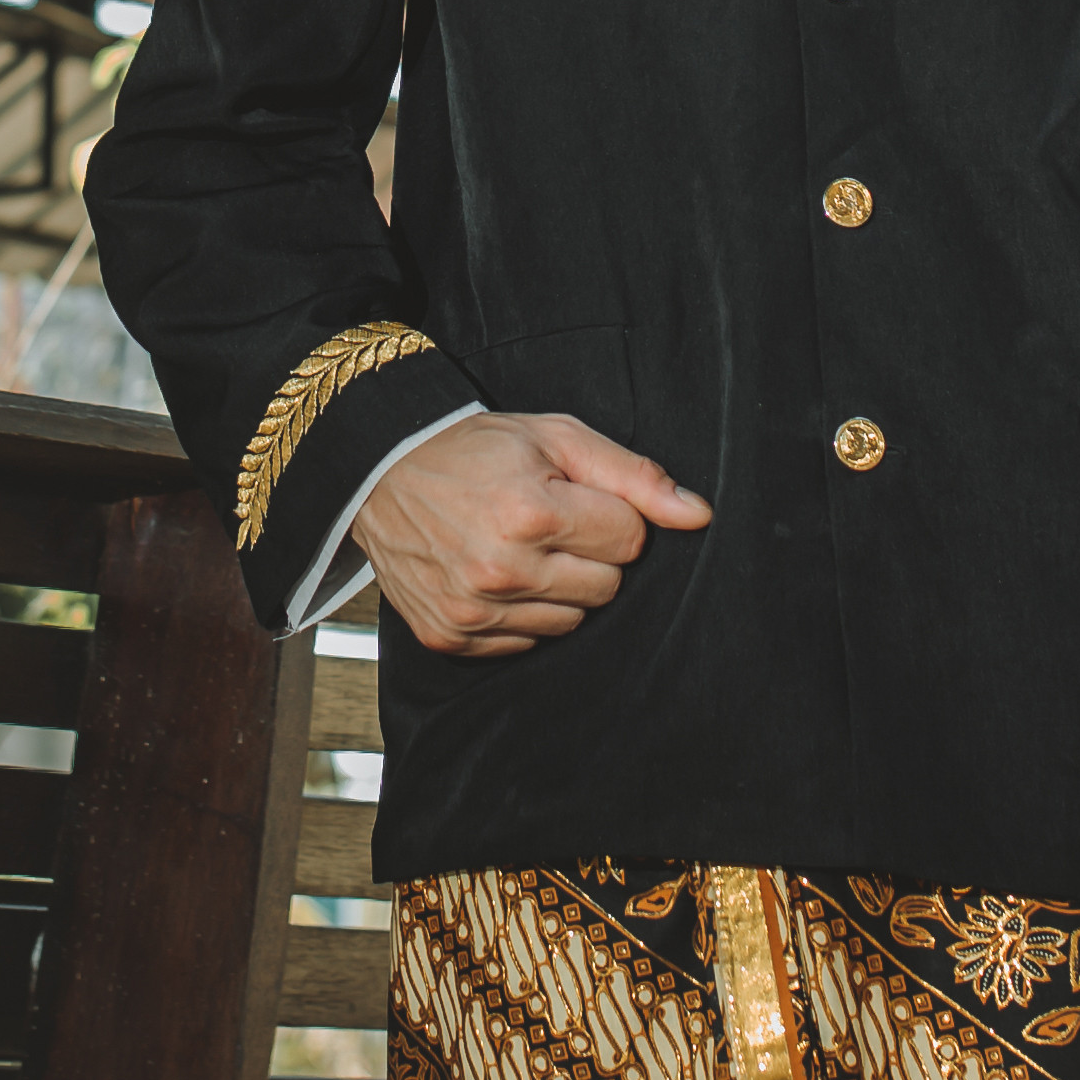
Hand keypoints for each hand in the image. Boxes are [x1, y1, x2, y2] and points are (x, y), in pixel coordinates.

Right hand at [353, 410, 710, 657]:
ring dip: (559, 588)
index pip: (630, 540)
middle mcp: (501, 570)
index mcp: (532, 512)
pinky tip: (496, 574)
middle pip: (606, 588)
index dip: (613, 515)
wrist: (380, 473)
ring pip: (571, 622)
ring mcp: (472, 611)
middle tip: (552, 522)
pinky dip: (521, 613)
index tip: (579, 499)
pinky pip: (525, 643)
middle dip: (592, 554)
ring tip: (521, 546)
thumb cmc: (475, 449)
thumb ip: (634, 476)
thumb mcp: (556, 436)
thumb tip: (699, 515)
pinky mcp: (451, 638)